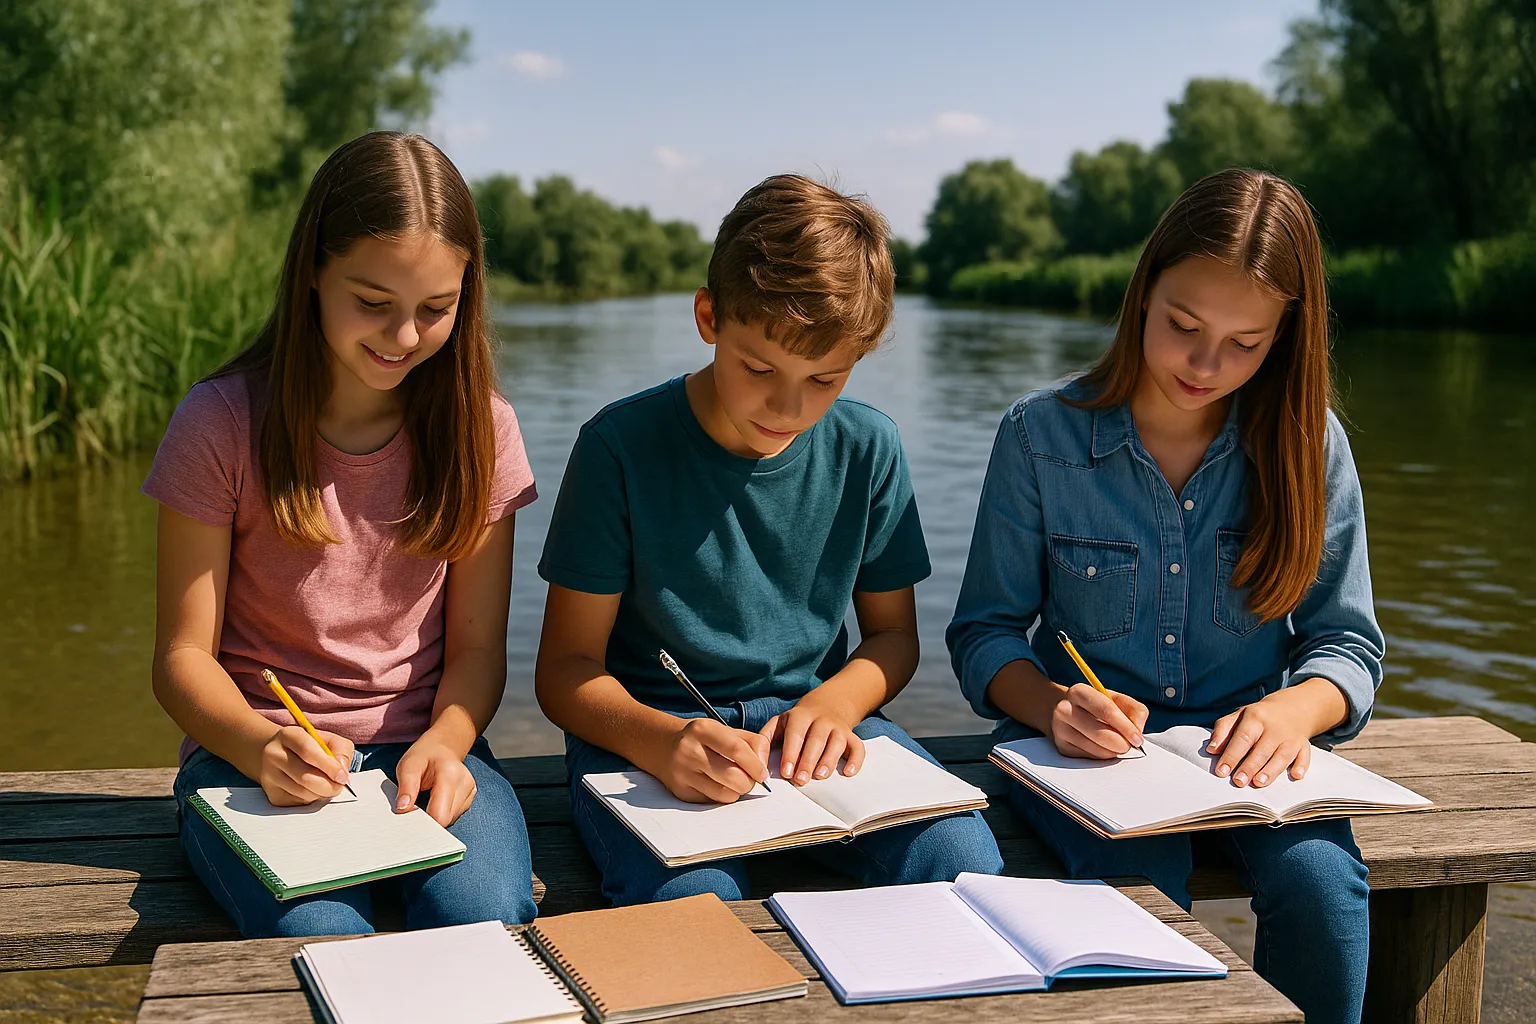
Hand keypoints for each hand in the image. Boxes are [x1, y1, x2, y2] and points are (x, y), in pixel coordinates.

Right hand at [258, 726, 354, 805]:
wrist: (281, 754)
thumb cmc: (310, 747)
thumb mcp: (328, 739)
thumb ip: (341, 750)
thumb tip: (342, 771)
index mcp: (288, 735)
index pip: (307, 751)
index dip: (328, 766)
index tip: (342, 776)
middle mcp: (274, 754)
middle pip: (305, 776)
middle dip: (329, 785)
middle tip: (340, 786)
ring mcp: (269, 775)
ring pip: (302, 792)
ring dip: (321, 793)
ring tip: (327, 785)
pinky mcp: (272, 794)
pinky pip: (298, 802)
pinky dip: (312, 799)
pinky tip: (313, 789)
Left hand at [395, 732, 476, 825]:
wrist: (442, 747)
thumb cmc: (424, 756)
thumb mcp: (408, 765)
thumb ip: (406, 787)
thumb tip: (403, 809)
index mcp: (450, 774)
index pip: (440, 814)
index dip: (422, 822)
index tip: (410, 818)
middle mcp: (465, 783)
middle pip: (445, 819)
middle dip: (428, 819)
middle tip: (415, 806)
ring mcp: (470, 791)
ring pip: (450, 820)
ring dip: (435, 816)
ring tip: (426, 799)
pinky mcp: (470, 797)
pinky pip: (453, 816)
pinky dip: (441, 812)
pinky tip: (435, 800)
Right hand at [658, 717, 771, 803]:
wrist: (664, 746)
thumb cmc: (703, 739)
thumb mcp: (726, 731)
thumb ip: (752, 743)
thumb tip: (764, 766)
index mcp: (703, 729)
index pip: (737, 750)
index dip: (755, 765)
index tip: (763, 774)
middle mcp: (690, 750)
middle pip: (732, 776)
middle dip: (748, 782)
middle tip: (750, 780)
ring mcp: (683, 772)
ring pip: (724, 794)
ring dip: (736, 792)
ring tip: (734, 782)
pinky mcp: (681, 791)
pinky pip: (712, 801)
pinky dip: (722, 796)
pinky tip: (717, 785)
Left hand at [758, 692, 865, 785]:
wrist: (826, 705)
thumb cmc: (796, 723)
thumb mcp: (779, 724)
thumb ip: (764, 741)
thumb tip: (756, 763)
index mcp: (800, 716)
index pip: (795, 733)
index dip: (791, 752)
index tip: (786, 772)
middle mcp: (821, 720)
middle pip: (816, 739)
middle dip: (808, 760)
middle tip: (800, 780)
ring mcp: (838, 727)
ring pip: (837, 742)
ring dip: (829, 760)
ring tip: (820, 776)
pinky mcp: (851, 736)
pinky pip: (858, 747)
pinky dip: (856, 760)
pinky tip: (848, 772)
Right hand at [1049, 683, 1148, 758]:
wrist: (1064, 711)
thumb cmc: (1095, 706)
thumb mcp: (1115, 699)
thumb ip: (1134, 711)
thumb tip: (1137, 731)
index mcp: (1080, 692)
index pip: (1106, 710)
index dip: (1126, 727)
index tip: (1138, 739)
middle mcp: (1065, 709)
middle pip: (1100, 734)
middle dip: (1121, 744)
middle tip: (1130, 746)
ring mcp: (1060, 729)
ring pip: (1096, 749)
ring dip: (1113, 752)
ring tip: (1116, 745)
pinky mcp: (1061, 747)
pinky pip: (1089, 758)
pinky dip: (1102, 756)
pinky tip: (1102, 747)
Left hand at [1206, 687, 1323, 787]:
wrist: (1291, 707)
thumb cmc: (1258, 716)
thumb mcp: (1238, 716)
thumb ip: (1223, 730)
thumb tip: (1212, 749)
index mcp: (1256, 717)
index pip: (1243, 738)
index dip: (1232, 755)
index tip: (1221, 771)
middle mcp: (1274, 727)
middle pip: (1262, 749)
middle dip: (1249, 767)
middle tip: (1238, 781)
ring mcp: (1291, 736)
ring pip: (1282, 755)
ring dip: (1271, 770)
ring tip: (1258, 783)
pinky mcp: (1303, 744)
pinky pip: (1305, 755)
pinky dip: (1302, 765)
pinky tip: (1296, 775)